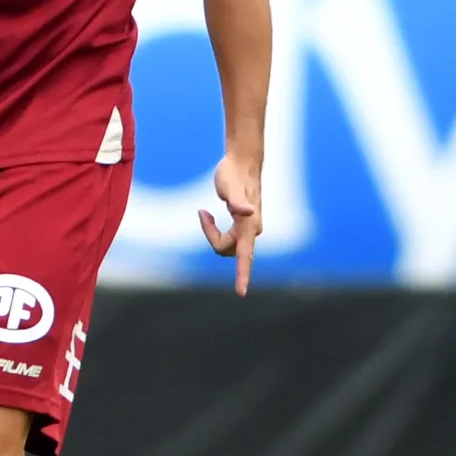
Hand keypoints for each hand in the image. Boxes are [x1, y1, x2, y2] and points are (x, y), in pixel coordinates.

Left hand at [197, 151, 262, 295]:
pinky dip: (213, 230)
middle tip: (203, 213)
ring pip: (225, 244)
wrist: (242, 162)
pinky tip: (208, 214)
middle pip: (225, 249)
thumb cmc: (233, 174)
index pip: (245, 257)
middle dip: (211, 237)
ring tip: (205, 212)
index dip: (242, 275)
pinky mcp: (243, 223)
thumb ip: (237, 201)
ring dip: (211, 232)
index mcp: (249, 226)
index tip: (240, 293)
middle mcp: (252, 230)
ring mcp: (248, 228)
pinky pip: (226, 238)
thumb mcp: (229, 187)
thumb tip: (247, 212)